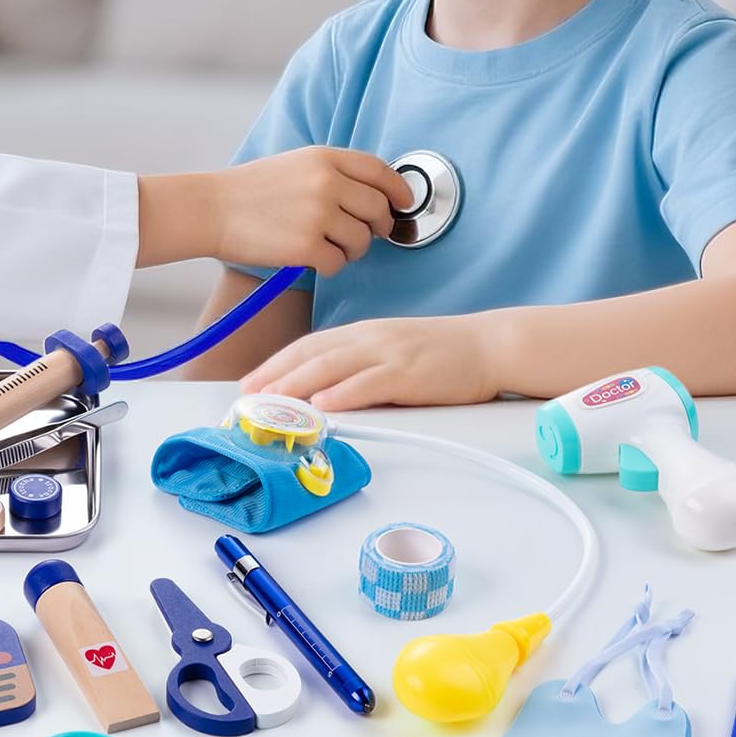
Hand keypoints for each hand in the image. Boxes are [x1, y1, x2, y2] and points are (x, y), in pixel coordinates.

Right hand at [211, 148, 411, 274]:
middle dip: (376, 228)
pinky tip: (306, 257)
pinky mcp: (306, 246)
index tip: (403, 204)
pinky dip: (327, 266)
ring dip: (349, 250)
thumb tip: (378, 196)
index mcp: (324, 157)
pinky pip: (338, 264)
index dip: (399, 190)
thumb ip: (334, 173)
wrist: (211, 208)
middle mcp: (326, 182)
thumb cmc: (251, 190)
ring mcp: (317, 215)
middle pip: (378, 210)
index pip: (379, 170)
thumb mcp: (296, 164)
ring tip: (323, 245)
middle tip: (361, 235)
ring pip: (361, 241)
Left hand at [240, 314, 497, 409]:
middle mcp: (369, 338)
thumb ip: (359, 364)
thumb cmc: (441, 352)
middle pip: (311, 354)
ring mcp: (388, 353)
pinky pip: (371, 382)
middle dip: (275, 374)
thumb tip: (324, 390)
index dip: (275, 363)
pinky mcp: (410, 372)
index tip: (250, 381)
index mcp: (361, 332)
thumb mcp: (391, 349)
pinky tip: (324, 404)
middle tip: (247, 395)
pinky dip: (344, 393)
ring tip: (271, 400)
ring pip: (333, 366)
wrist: (488, 345)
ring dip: (297, 385)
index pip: (308, 345)